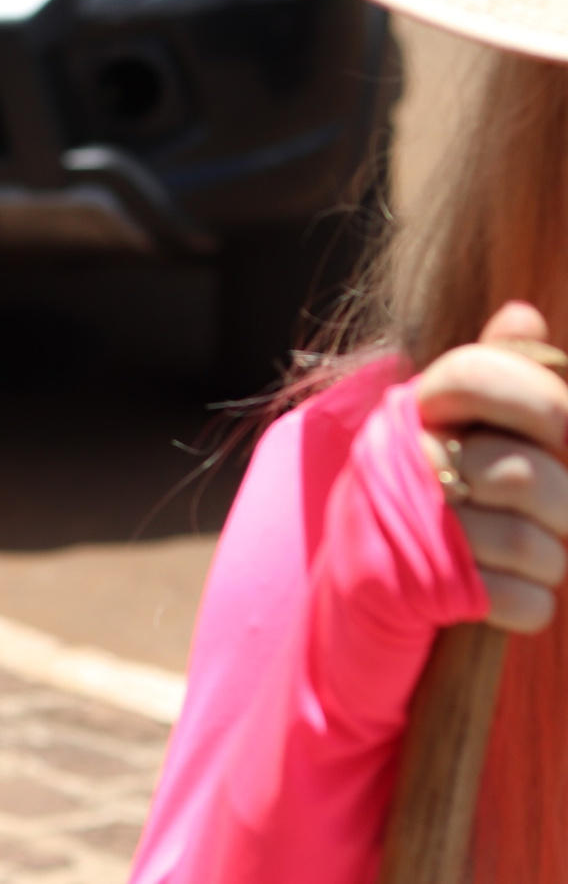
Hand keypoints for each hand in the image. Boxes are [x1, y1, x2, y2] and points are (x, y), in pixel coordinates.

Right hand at [414, 302, 567, 632]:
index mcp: (418, 407)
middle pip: (525, 474)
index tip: (561, 427)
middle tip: (557, 514)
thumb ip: (502, 372)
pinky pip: (520, 600)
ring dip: (551, 562)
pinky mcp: (411, 586)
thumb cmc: (439, 487)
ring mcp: (405, 523)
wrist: (369, 571)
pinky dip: (530, 604)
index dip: (541, 401)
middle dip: (565, 507)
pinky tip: (508, 589)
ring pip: (530, 545)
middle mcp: (404, 456)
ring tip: (530, 555)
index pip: (480, 375)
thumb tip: (523, 313)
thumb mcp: (463, 424)